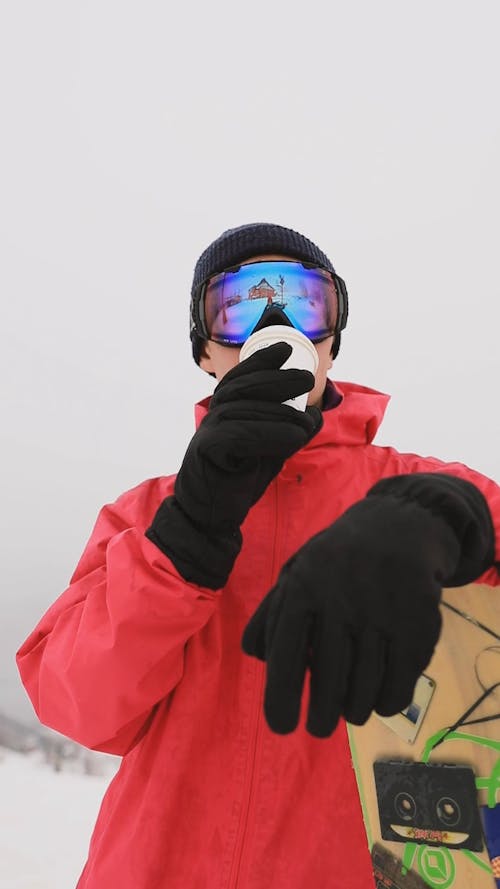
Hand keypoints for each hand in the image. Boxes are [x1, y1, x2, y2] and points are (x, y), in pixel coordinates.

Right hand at [176, 341, 322, 532]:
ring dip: (281, 415)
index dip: (260, 361)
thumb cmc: (240, 478)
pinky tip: (292, 439)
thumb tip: (314, 414)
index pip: (241, 378)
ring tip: (307, 424)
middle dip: (278, 379)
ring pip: (245, 410)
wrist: (213, 515)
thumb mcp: (270, 449)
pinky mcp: (207, 451)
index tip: (284, 350)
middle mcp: (213, 416)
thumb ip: (286, 429)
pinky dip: (270, 435)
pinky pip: (239, 435)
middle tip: (307, 379)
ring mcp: (207, 432)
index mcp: (226, 411)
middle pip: (244, 387)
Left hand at [242, 473, 493, 736]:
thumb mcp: (296, 572)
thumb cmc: (335, 560)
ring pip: (363, 693)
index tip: (283, 727)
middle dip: (320, 717)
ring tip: (350, 708)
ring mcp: (382, 614)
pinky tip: (379, 697)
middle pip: (327, 684)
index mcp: (303, 588)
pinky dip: (386, 704)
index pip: (285, 655)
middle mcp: (341, 601)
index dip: (280, 699)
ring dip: (354, 711)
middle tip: (318, 727)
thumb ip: (271, 613)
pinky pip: (397, 690)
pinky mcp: (418, 627)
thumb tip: (253, 657)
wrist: (399, 528)